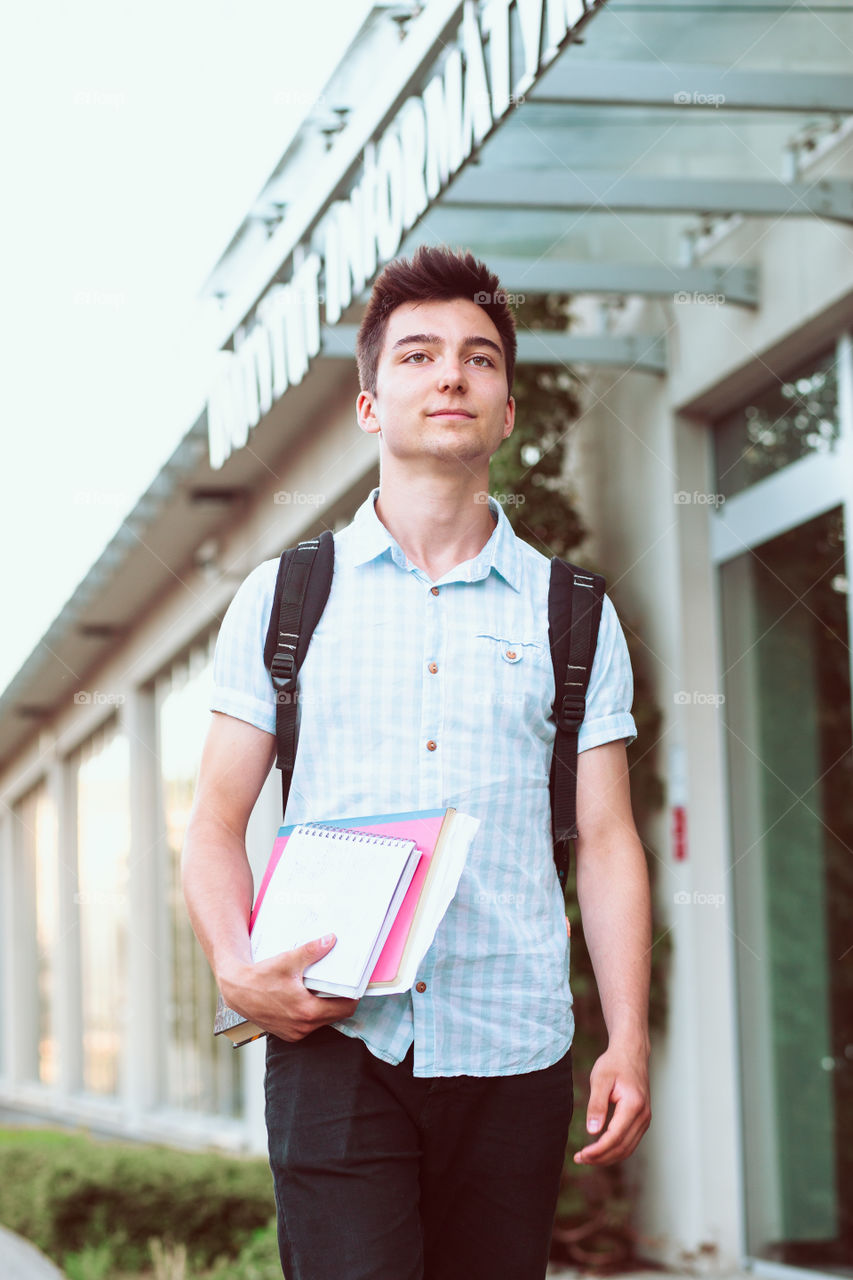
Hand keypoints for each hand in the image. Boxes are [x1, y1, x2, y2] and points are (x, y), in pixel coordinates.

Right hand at [219, 935, 358, 1041]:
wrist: (236, 990)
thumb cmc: (260, 977)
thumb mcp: (287, 960)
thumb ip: (312, 951)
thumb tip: (331, 940)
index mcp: (307, 1011)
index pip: (345, 1008)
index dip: (353, 995)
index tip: (355, 984)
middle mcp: (302, 1027)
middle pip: (336, 1015)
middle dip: (341, 1000)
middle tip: (342, 983)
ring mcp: (295, 1033)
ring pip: (323, 1021)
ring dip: (327, 1007)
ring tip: (324, 988)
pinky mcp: (288, 1034)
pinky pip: (309, 1025)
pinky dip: (313, 1012)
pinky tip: (308, 997)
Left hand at [573, 1043, 650, 1165]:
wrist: (631, 1052)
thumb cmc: (614, 1064)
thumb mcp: (600, 1079)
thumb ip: (597, 1105)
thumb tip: (592, 1131)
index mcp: (634, 1105)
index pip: (615, 1137)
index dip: (598, 1150)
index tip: (581, 1154)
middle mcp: (644, 1115)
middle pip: (622, 1147)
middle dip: (601, 1157)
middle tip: (579, 1159)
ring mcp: (645, 1119)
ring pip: (628, 1149)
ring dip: (608, 1157)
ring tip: (587, 1158)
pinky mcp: (642, 1120)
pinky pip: (630, 1142)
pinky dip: (615, 1150)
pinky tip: (599, 1150)